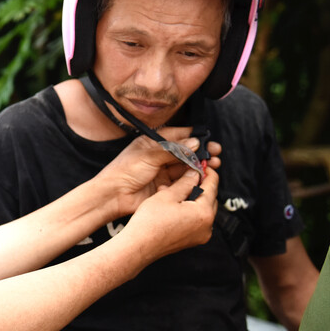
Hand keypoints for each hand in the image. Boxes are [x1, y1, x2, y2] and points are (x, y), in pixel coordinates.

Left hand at [96, 127, 220, 217]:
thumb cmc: (124, 171)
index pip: (178, 135)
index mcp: (153, 142)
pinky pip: (184, 181)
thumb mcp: (149, 155)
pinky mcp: (167, 186)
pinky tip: (202, 177)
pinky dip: (194, 179)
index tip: (208, 138)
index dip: (194, 136)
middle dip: (202, 152)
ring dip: (201, 165)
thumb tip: (195, 142)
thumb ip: (173, 150)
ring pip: (187, 166)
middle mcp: (160, 155)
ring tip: (213, 165)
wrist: (113, 195)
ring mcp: (164, 171)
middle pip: (186, 151)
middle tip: (215, 153)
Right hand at [117, 166, 218, 260]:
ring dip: (194, 198)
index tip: (203, 166)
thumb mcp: (167, 195)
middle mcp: (206, 226)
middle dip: (201, 186)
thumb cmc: (150, 223)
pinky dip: (190, 211)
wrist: (140, 246)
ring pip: (203, 210)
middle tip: (187, 177)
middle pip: (210, 198)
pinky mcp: (192, 240)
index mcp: (203, 213)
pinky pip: (197, 220)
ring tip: (176, 192)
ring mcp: (200, 235)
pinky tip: (175, 206)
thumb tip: (195, 174)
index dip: (208, 172)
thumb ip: (185, 182)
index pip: (213, 186)